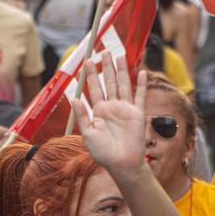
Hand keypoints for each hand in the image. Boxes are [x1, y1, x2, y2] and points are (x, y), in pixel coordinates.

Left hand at [71, 53, 146, 174]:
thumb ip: (82, 115)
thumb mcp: (88, 134)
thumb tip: (73, 98)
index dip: (91, 75)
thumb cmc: (103, 152)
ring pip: (123, 85)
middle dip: (106, 67)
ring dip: (122, 70)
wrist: (121, 163)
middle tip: (103, 51)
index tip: (88, 61)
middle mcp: (112, 107)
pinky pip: (140, 96)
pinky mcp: (138, 114)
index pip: (94, 88)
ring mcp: (125, 109)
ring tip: (119, 55)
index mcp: (99, 111)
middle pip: (109, 82)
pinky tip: (141, 72)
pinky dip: (141, 84)